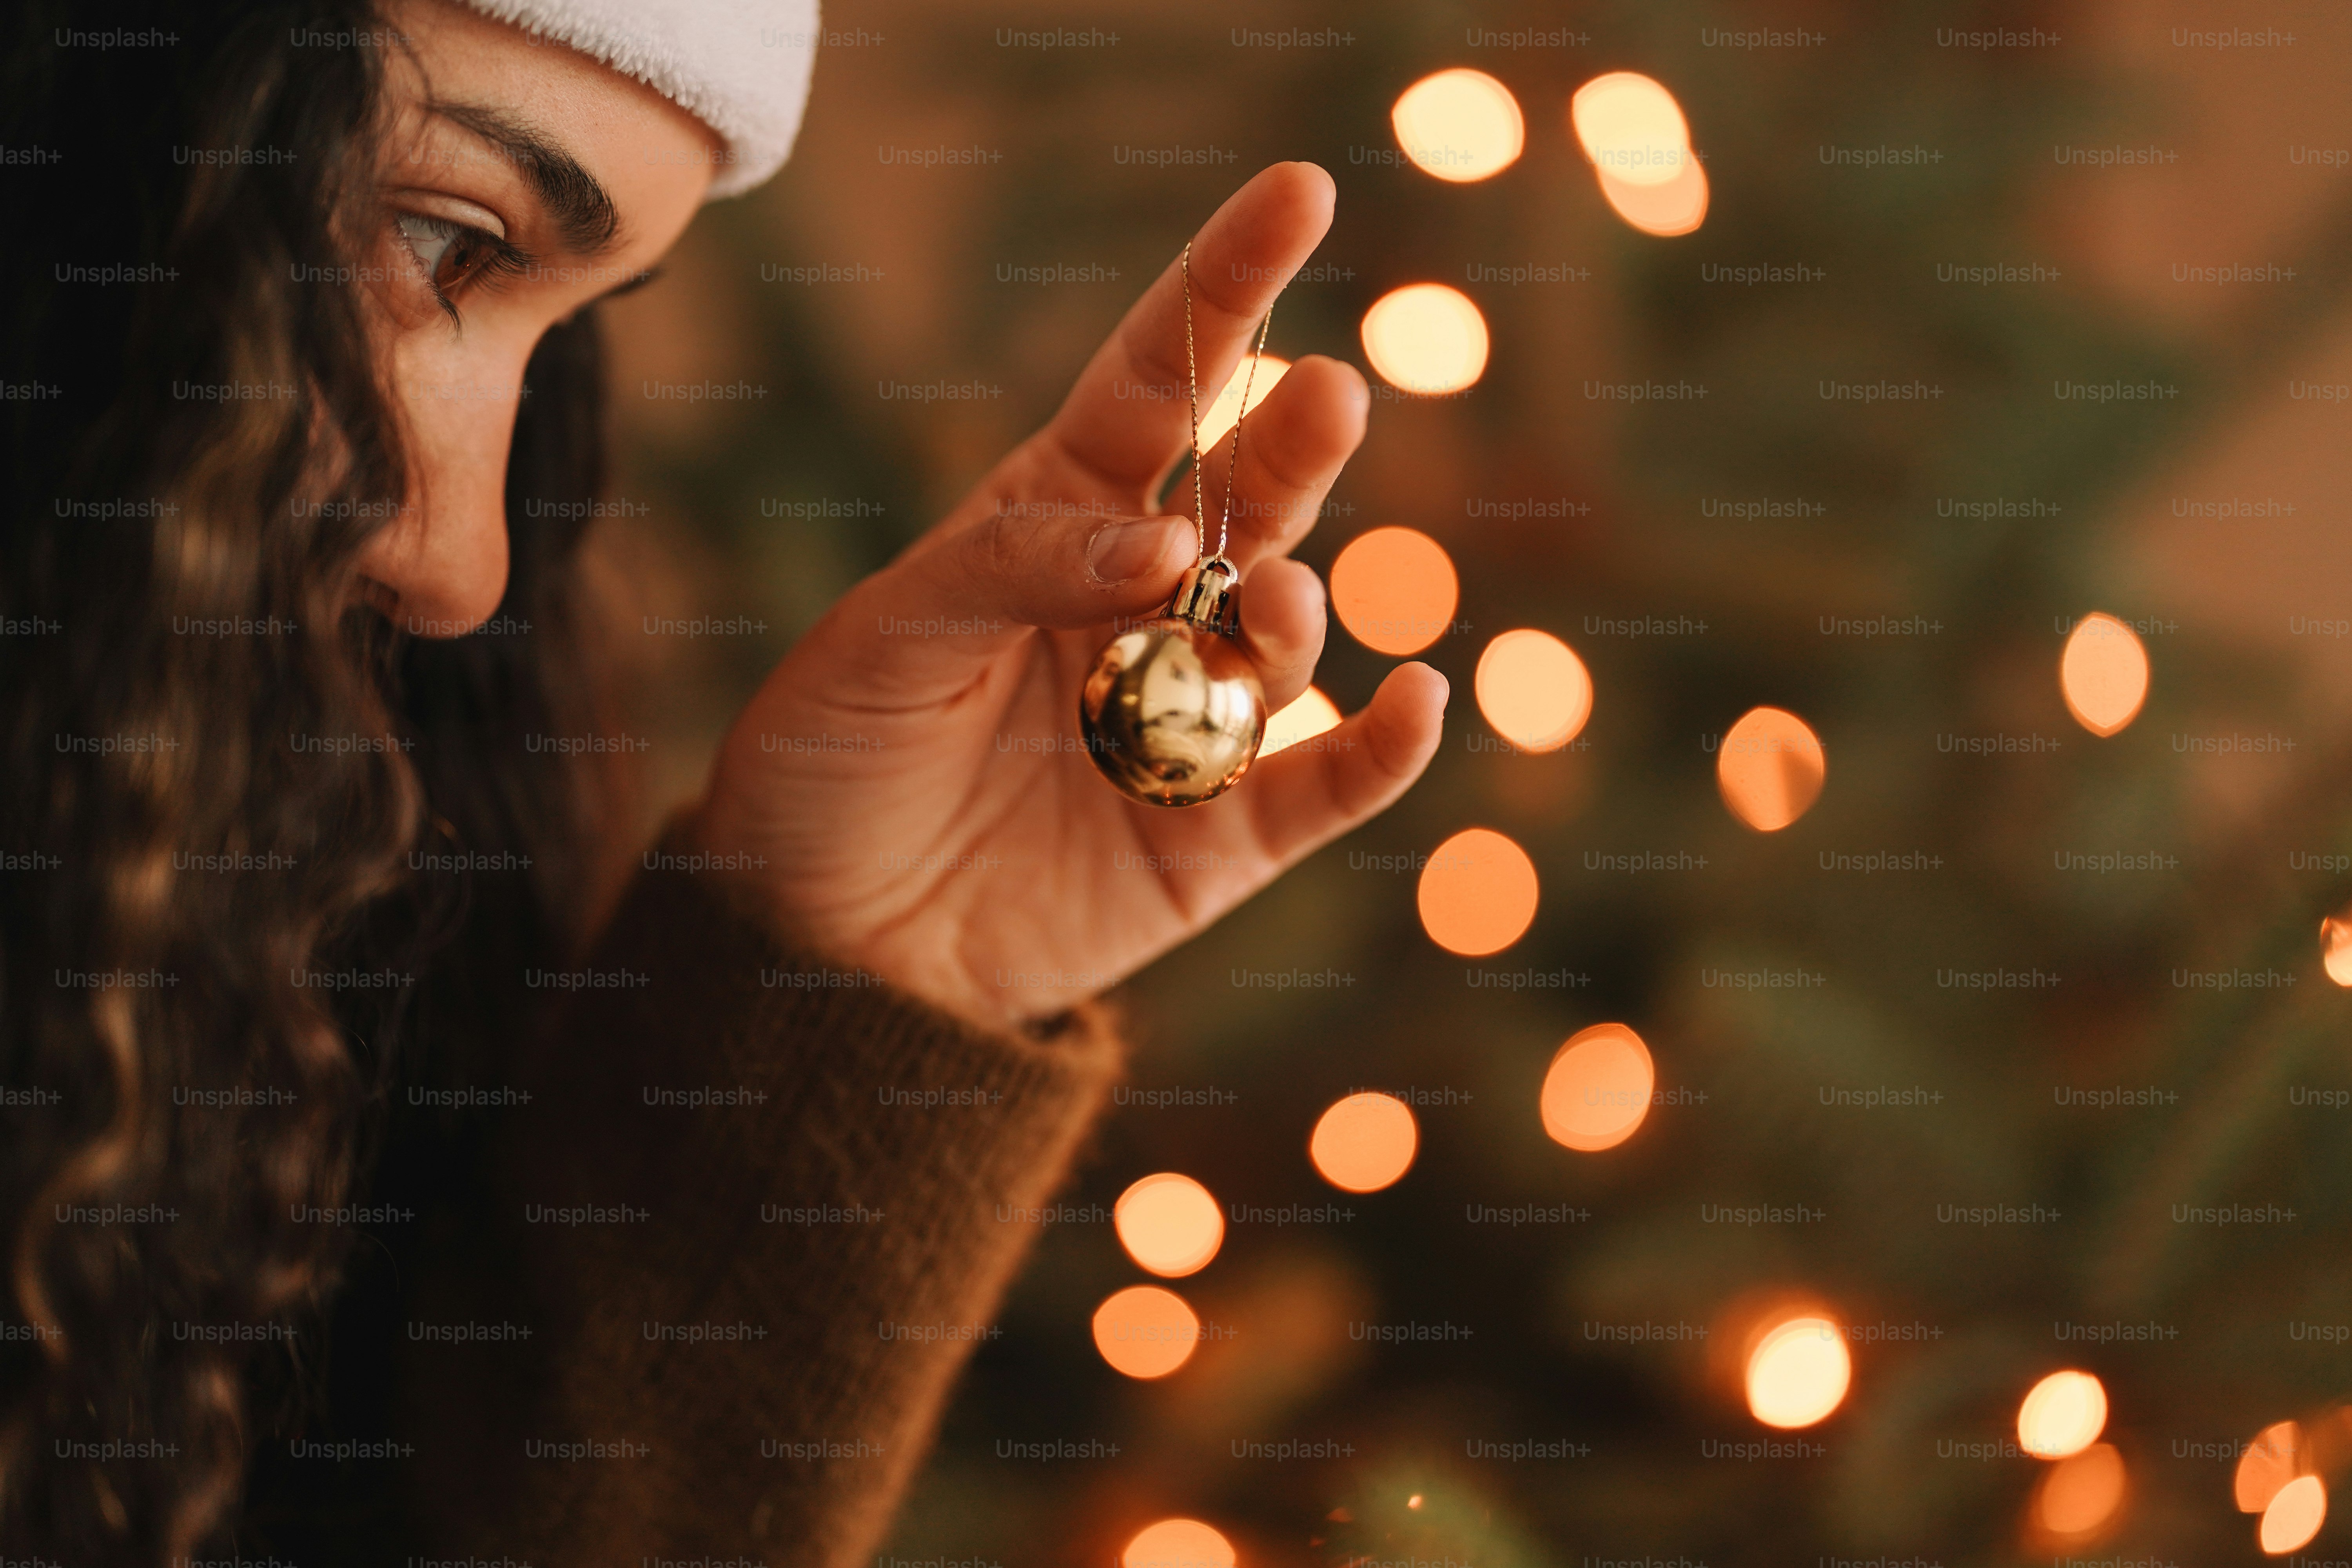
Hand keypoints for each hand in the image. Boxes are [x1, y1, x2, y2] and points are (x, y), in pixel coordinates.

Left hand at [689, 163, 1448, 1030]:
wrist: (822, 943)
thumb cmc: (832, 759)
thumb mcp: (885, 638)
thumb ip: (1017, 567)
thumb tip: (1169, 545)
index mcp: (1059, 522)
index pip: (1161, 382)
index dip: (1228, 286)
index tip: (1300, 192)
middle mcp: (1144, 605)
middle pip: (1249, 497)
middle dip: (1293, 443)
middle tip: (1321, 397)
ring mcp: (1192, 715)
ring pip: (1286, 635)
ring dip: (1292, 610)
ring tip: (1262, 609)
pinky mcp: (1222, 835)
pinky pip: (1328, 782)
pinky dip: (1381, 748)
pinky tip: (1416, 701)